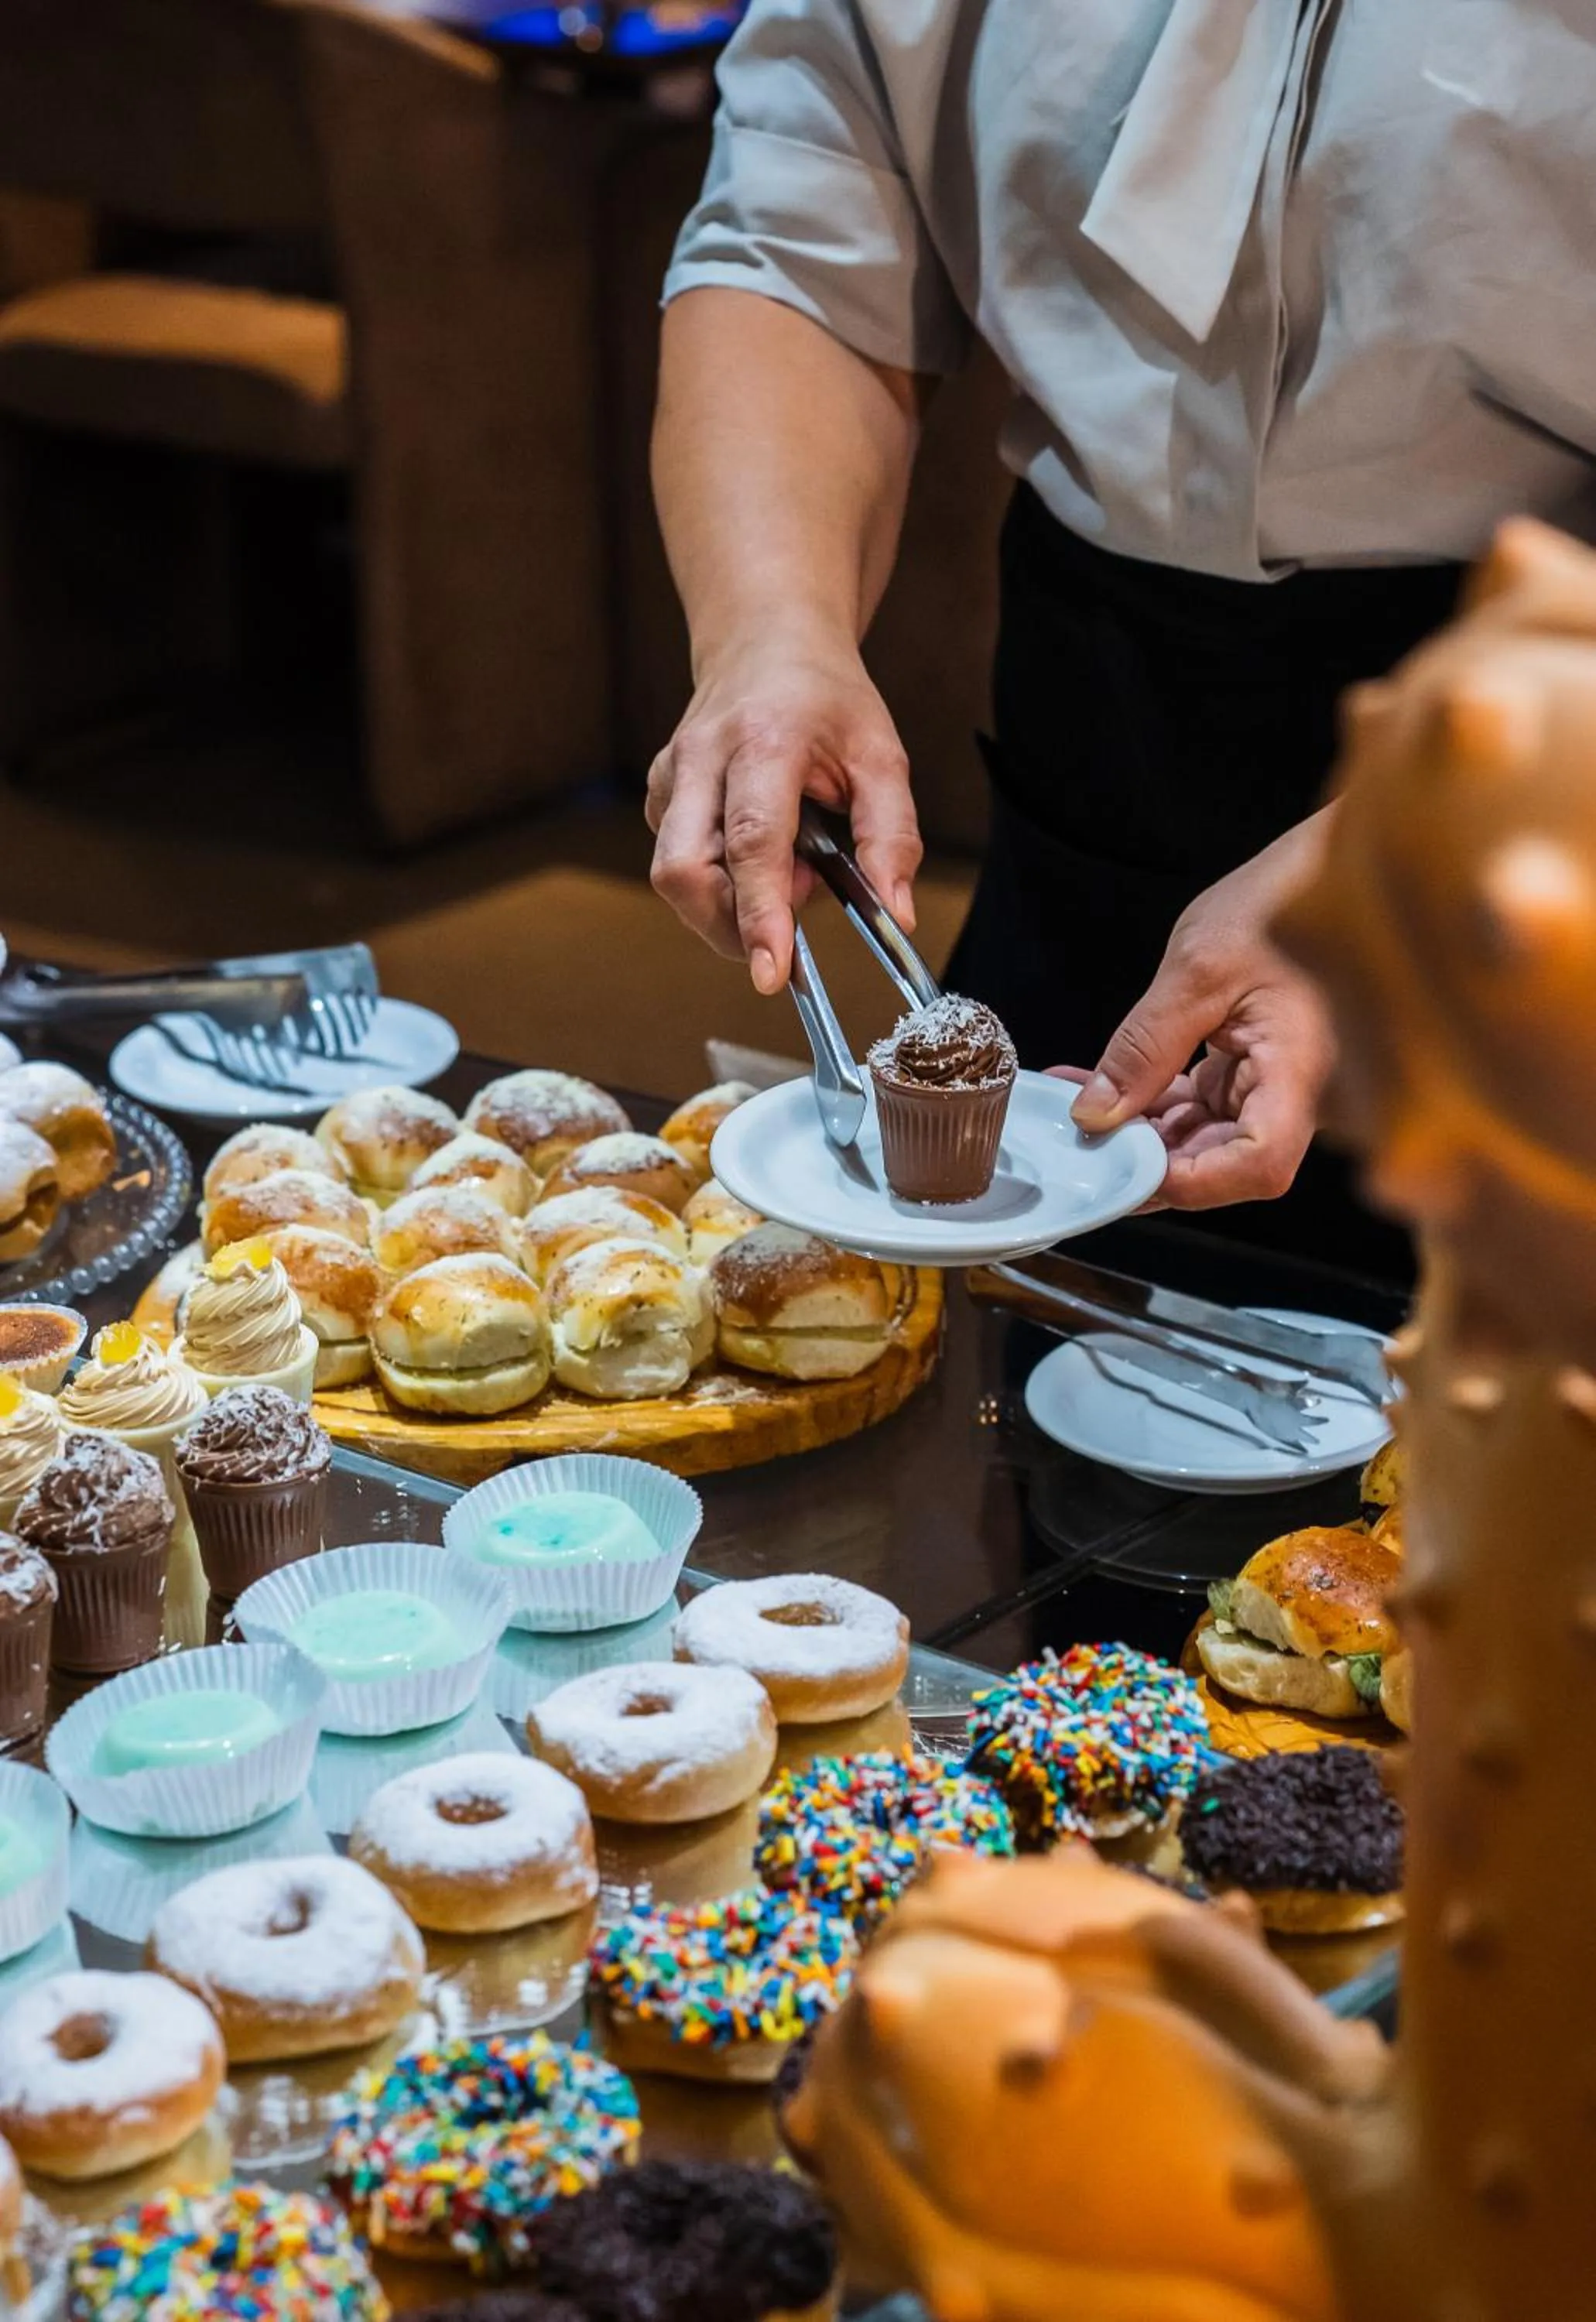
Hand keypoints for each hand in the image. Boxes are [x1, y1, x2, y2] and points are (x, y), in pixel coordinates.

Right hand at [647, 632, 921, 994]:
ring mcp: (670, 775)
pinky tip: (755, 852)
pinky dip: (718, 882)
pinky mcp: (658, 794)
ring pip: (673, 875)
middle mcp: (703, 757)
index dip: (759, 914)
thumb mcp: (881, 756)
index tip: (772, 973)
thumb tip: (896, 915)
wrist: (766, 642)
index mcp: (765, 740)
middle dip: (728, 924)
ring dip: (727, 904)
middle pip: (684, 870)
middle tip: (787, 923)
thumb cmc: (827, 702)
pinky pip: (677, 863)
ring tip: (783, 869)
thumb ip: (893, 837)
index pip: (752, 841)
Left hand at [1063, 814, 1337, 1209]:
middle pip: (1227, 1163)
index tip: (1123, 1164)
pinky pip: (1199, 1107)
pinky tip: (1096, 1084)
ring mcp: (1274, 1087)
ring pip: (1205, 1140)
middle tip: (1081, 1138)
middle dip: (1149, 1158)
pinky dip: (1149, 1102)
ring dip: (1138, 1131)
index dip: (1192, 1180)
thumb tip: (1096, 1114)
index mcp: (1301, 1068)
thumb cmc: (1281, 902)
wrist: (1317, 871)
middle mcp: (1297, 1092)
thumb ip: (1145, 1048)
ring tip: (1076, 1100)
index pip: (1258, 1163)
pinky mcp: (1251, 1073)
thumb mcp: (1198, 968)